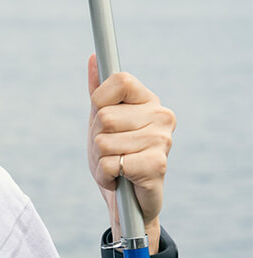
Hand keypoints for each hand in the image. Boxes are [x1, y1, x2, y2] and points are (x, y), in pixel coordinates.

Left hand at [86, 55, 174, 232]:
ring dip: (101, 159)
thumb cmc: (115, 156)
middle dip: (97, 138)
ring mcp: (163, 140)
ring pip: (104, 142)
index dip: (100, 101)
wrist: (128, 200)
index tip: (105, 118)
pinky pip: (110, 164)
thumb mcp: (100, 120)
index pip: (119, 80)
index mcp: (149, 101)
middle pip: (105, 116)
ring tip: (117, 165)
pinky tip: (122, 179)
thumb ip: (97, 91)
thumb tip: (93, 58)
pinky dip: (106, 175)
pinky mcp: (158, 165)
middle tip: (111, 150)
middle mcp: (162, 116)